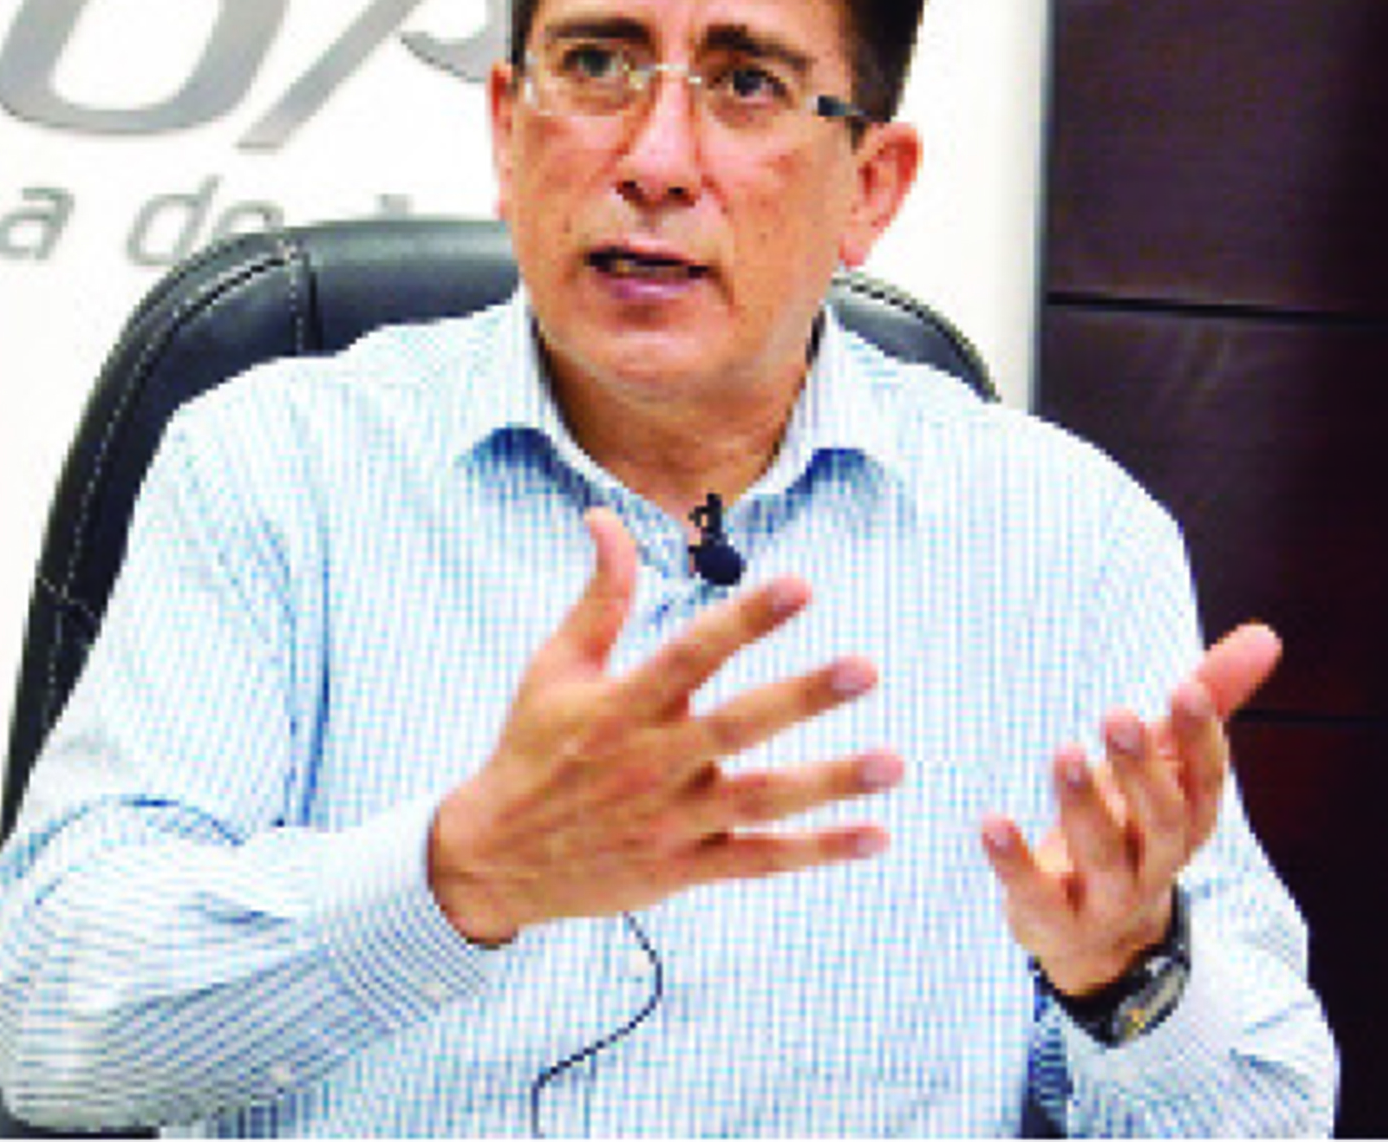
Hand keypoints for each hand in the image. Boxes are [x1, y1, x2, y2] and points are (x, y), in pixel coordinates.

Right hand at [429, 509, 902, 944]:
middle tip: (864, 668)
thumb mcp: (555, 667)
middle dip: (802, 697)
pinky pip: (759, 861)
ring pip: (761, 801)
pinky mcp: (682, 870)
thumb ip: (599, 595)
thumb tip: (606, 516)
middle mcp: (652, 762)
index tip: (801, 586)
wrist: (493, 859)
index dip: (747, 619)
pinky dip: (817, 852)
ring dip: (830, 782)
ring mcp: (671, 820)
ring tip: (894, 761)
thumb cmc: (532, 750)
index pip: (692, 653)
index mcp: (623, 706)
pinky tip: (876, 838)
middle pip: (737, 726)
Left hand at [979, 622, 1280, 996]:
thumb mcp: (1168, 761)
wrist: (1101, 933)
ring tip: (1063, 754)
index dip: (1201, 737)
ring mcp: (1109, 897)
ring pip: (1103, 856)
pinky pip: (1037, 895)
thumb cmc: (1134, 821)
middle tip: (1118, 717)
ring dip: (1083, 806)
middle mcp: (1157, 860)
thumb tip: (1265, 634)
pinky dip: (1014, 862)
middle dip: (1141, 770)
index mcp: (1188, 817)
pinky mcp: (1055, 920)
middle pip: (1161, 819)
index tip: (1186, 689)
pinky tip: (992, 823)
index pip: (1206, 779)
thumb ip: (1210, 698)